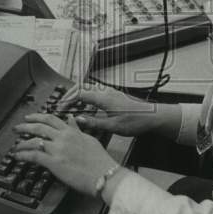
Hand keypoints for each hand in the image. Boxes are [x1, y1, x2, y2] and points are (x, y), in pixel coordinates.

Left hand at [12, 113, 117, 196]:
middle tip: (17, 128)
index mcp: (71, 131)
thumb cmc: (100, 160)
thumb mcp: (89, 139)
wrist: (104, 174)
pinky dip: (23, 155)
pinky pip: (33, 155)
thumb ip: (77, 129)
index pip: (51, 119)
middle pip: (39, 127)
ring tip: (15, 146)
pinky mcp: (54, 162)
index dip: (38, 117)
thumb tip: (71, 119)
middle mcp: (63, 137)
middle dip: (25, 126)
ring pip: (34, 140)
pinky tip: (17, 156)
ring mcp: (57, 149)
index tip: (30, 118)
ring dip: (22, 142)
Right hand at [54, 82, 179, 138]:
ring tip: (71, 104)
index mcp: (103, 98)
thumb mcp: (113, 127)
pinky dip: (86, 94)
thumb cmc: (135, 121)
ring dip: (78, 93)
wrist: (153, 116)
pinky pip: (96, 90)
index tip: (60, 109)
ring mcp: (110, 91)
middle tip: (61, 105)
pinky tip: (86, 104)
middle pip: (82, 86)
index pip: (79, 93)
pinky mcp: (114, 94)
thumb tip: (77, 120)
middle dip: (69, 94)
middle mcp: (106, 91)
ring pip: (89, 86)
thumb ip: (93, 123)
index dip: (67, 100)